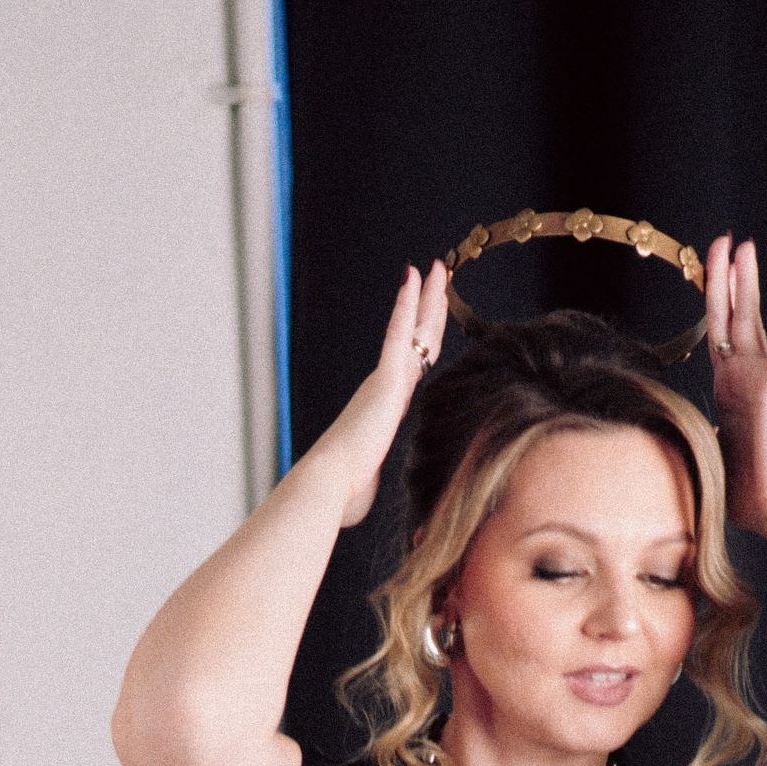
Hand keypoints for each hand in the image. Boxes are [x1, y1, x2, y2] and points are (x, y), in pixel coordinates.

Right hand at [323, 261, 449, 526]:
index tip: (427, 319)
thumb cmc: (342, 492)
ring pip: (412, 329)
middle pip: (415, 340)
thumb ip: (367, 480)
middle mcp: (385, 388)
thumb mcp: (364, 485)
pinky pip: (399, 333)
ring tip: (437, 267)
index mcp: (384, 410)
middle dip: (428, 308)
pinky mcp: (386, 380)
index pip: (410, 368)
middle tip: (437, 277)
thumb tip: (356, 499)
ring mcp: (385, 381)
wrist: (329, 485)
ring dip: (427, 297)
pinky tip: (415, 277)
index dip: (420, 341)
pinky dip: (407, 304)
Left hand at [705, 236, 766, 536]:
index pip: (717, 337)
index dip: (713, 305)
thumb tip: (674, 444)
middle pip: (732, 317)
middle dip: (725, 278)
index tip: (710, 276)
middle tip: (723, 240)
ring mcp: (762, 381)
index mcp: (729, 392)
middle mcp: (745, 379)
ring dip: (747, 281)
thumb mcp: (706, 461)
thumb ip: (692, 443)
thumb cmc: (747, 497)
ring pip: (751, 320)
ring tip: (744, 244)